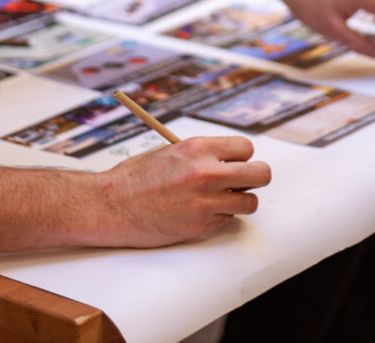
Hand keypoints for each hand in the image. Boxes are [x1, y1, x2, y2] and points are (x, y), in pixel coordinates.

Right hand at [88, 136, 271, 247]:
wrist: (113, 206)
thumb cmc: (138, 176)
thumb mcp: (172, 151)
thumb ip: (203, 154)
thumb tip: (230, 158)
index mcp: (198, 148)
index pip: (246, 148)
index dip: (242, 156)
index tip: (235, 161)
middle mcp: (205, 173)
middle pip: (261, 173)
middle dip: (255, 177)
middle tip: (243, 181)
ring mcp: (205, 202)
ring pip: (250, 202)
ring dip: (240, 201)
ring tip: (222, 198)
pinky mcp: (200, 226)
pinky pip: (228, 219)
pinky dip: (221, 216)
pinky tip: (201, 211)